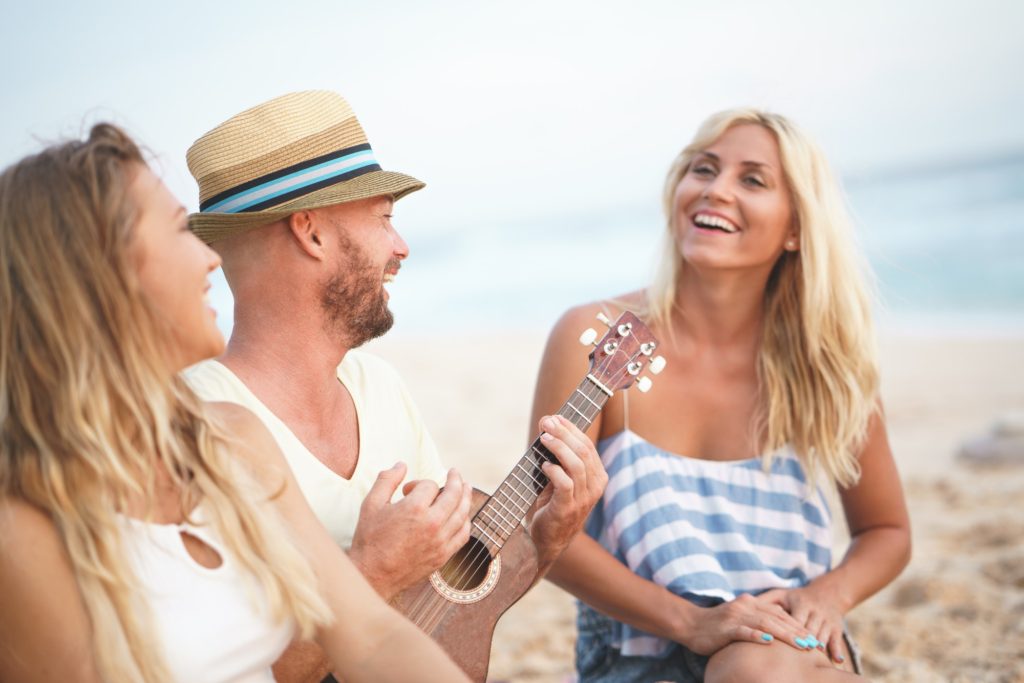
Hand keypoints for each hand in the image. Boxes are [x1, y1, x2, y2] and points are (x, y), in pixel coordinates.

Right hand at [348, 463, 471, 599]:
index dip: (418, 483)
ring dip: (466, 497)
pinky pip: (463, 535)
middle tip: (455, 473)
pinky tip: (463, 515)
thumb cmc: (370, 539)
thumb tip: (401, 465)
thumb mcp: (371, 504)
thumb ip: (386, 480)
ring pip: (463, 513)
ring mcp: (440, 541)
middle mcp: (432, 524)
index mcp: (414, 509)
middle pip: (454, 494)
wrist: (372, 575)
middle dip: (455, 480)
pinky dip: (465, 521)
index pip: (429, 485)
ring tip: (466, 488)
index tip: (407, 490)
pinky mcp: (443, 555)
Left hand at [528, 415, 606, 569]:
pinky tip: (543, 465)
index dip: (571, 429)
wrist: (545, 540)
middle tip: (547, 423)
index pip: (588, 446)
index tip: (555, 417)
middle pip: (584, 452)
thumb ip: (557, 455)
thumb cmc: (551, 504)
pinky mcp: (568, 509)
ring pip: (577, 465)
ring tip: (544, 438)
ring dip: (559, 448)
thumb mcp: (559, 477)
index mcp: (597, 477)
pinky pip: (565, 483)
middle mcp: (595, 487)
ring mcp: (584, 499)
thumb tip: (548, 426)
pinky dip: (554, 470)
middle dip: (565, 433)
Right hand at [678, 593, 813, 655]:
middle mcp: (745, 606)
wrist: (690, 624)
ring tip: (800, 644)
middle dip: (797, 631)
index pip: (779, 613)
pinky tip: (768, 641)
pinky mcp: (725, 628)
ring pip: (765, 624)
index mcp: (750, 603)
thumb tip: (777, 628)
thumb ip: (757, 619)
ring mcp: (735, 616)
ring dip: (785, 634)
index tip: (812, 636)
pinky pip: (744, 631)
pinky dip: (757, 636)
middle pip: (776, 618)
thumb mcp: (739, 618)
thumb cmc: (716, 625)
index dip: (796, 624)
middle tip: (813, 642)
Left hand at [756, 584, 848, 663]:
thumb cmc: (796, 597)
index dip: (785, 629)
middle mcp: (815, 611)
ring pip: (822, 635)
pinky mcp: (837, 628)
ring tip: (813, 658)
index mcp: (800, 603)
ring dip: (818, 646)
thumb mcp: (782, 594)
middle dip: (802, 640)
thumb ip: (765, 600)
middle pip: (807, 628)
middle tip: (796, 651)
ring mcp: (827, 620)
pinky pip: (837, 641)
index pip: (791, 618)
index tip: (775, 638)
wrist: (828, 594)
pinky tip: (837, 661)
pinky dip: (837, 651)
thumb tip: (744, 604)